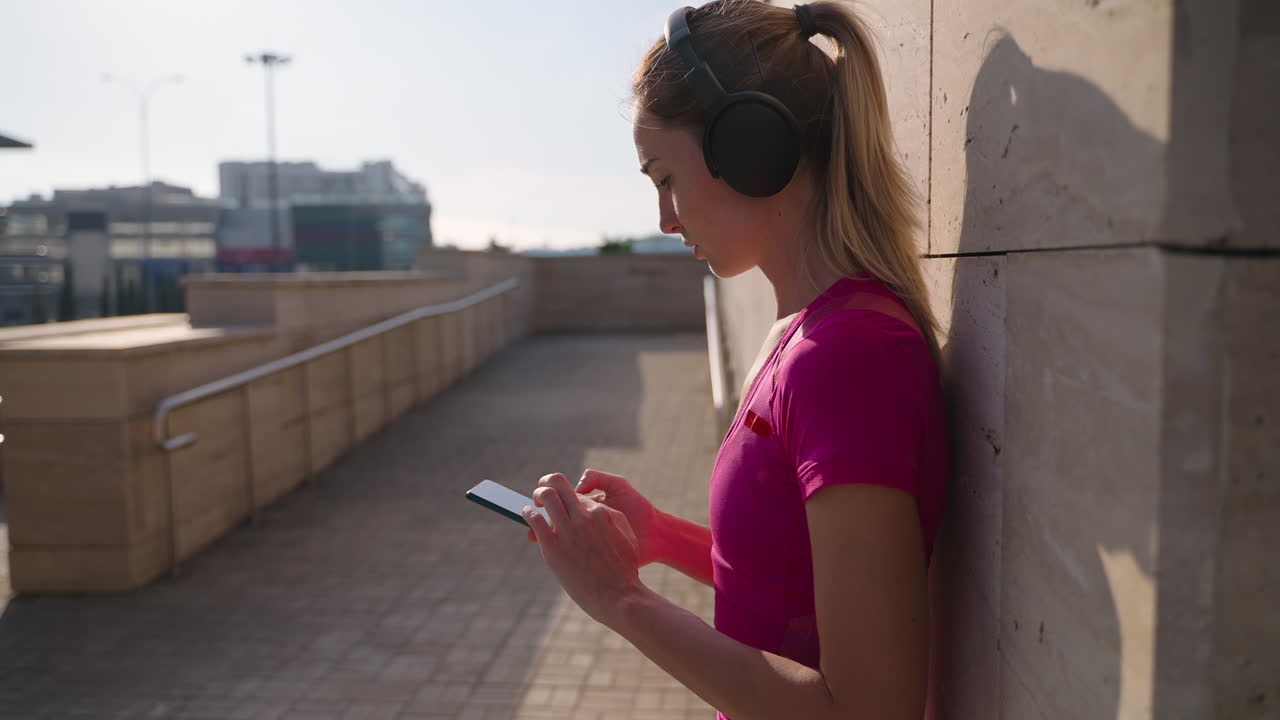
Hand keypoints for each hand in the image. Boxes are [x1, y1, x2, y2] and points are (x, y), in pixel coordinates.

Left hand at [526, 473, 645, 625]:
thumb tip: (596, 510)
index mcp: (601, 513)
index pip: (576, 494)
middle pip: (558, 483)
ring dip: (537, 495)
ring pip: (545, 496)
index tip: (561, 504)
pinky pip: (534, 519)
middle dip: (547, 482)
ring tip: (535, 502)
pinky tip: (527, 514)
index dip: (567, 497)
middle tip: (541, 488)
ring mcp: (567, 531)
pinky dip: (528, 512)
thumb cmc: (625, 571)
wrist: (619, 596)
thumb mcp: (626, 537)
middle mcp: (583, 517)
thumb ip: (611, 520)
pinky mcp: (552, 547)